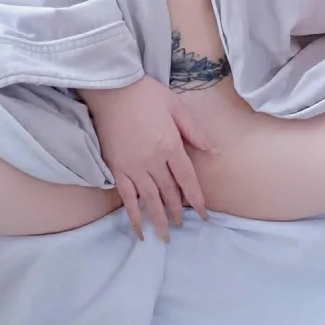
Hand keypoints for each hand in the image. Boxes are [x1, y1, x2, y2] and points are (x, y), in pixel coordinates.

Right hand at [86, 75, 207, 239]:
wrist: (110, 89)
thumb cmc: (146, 93)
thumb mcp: (176, 106)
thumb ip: (194, 131)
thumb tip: (213, 150)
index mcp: (170, 145)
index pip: (187, 179)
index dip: (196, 199)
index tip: (203, 215)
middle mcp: (153, 161)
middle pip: (169, 192)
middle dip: (177, 211)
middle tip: (182, 226)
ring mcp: (133, 167)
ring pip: (150, 199)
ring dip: (159, 218)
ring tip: (165, 235)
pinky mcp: (116, 168)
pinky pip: (127, 197)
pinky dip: (134, 214)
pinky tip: (139, 228)